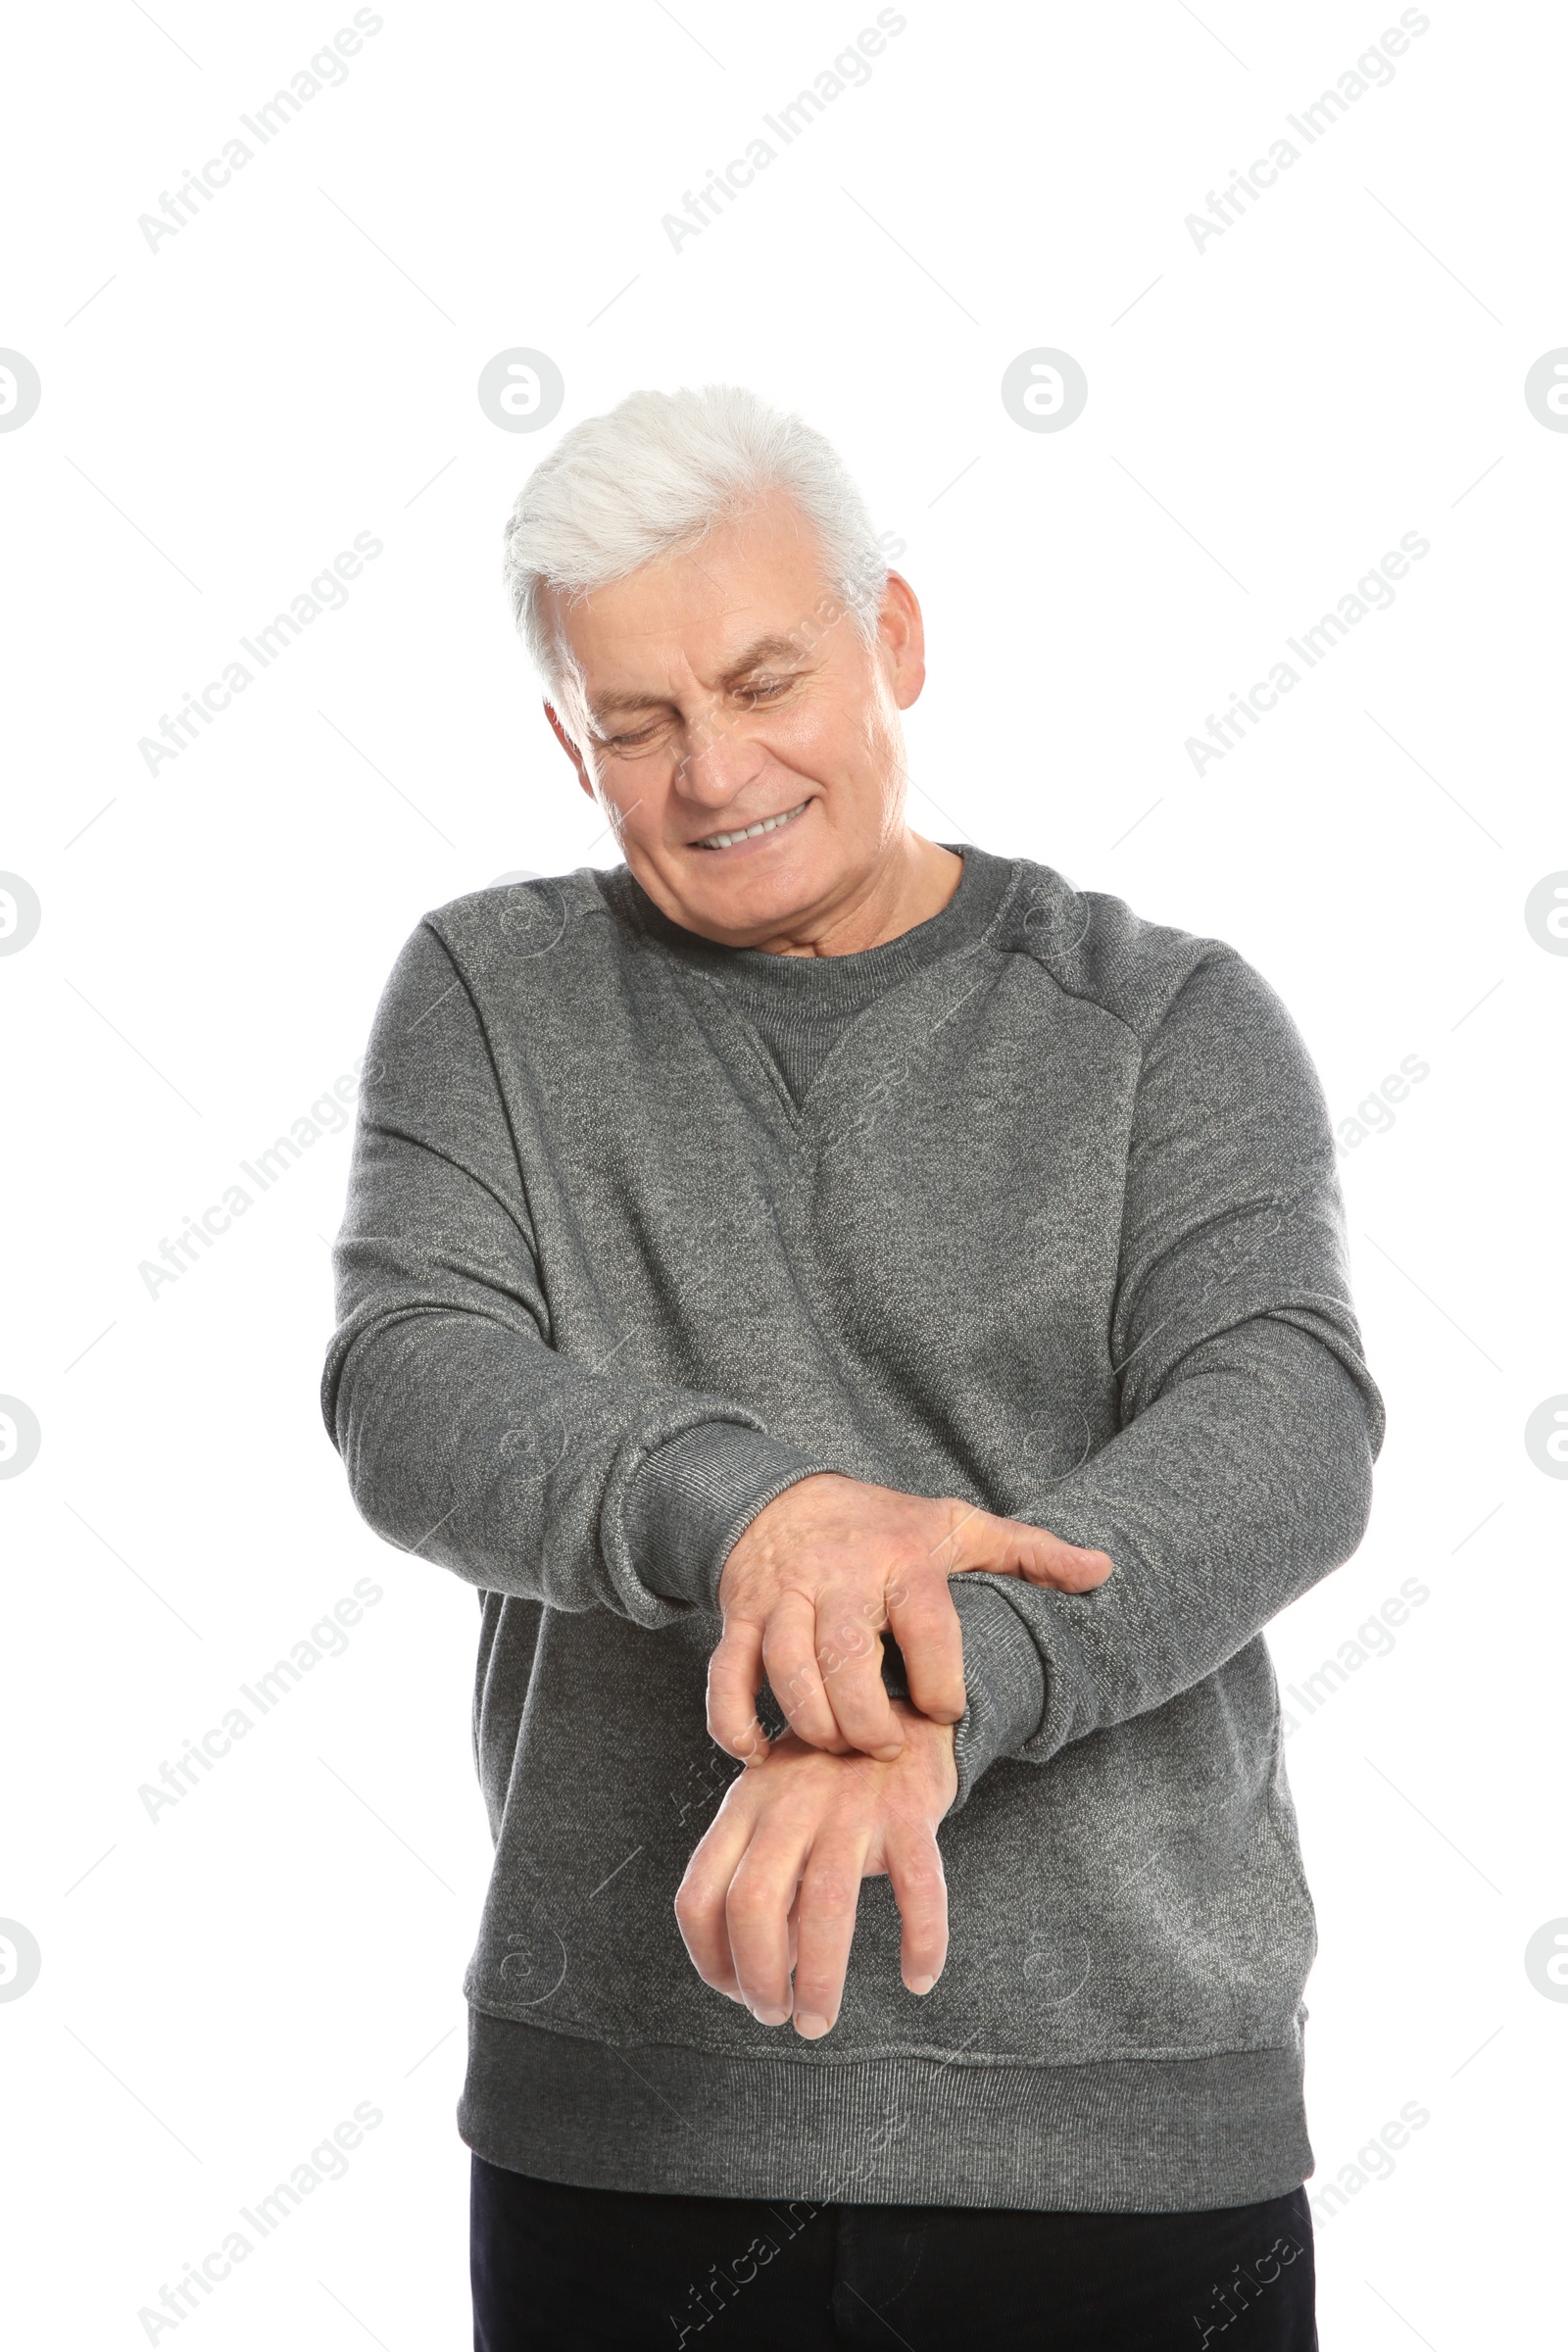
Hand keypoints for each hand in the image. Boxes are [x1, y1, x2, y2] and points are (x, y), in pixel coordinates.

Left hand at [674, 1702, 958, 2038]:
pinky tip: (918, 1979)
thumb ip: (762, 1882)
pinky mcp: (908, 1813)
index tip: (734, 1992)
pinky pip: (916, 1889)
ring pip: (826, 1906)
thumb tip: (762, 1973)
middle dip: (758, 1977)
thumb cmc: (825, 1778)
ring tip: (819, 2022)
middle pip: (753, 1903)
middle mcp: (789, 1803)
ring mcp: (849, 1806)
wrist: (899, 1707)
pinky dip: (921, 1941)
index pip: (699, 1894)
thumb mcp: (774, 1813)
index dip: (708, 1959)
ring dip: (820, 1980)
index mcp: (744, 1807)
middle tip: (776, 2017)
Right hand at [710, 1472, 1111, 1763]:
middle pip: (846, 1659)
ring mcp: (784, 1597)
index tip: (945, 1712)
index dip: (941, 1683)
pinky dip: (733, 1723)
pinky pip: (726, 1677)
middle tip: (887, 1746)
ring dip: (811, 1725)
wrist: (782, 1496)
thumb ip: (1029, 1554)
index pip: (927, 1626)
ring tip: (838, 1748)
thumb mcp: (958, 1528)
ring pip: (786, 1671)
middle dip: (867, 1720)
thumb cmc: (883, 1526)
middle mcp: (840, 1577)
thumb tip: (1105, 1569)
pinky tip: (758, 1755)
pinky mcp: (741, 1618)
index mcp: (903, 1560)